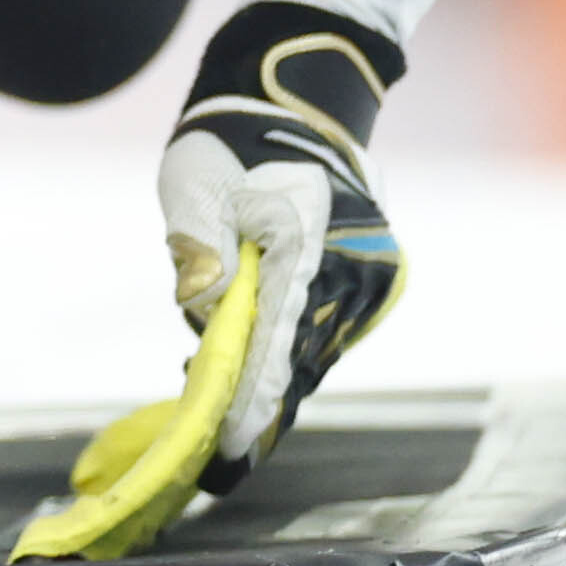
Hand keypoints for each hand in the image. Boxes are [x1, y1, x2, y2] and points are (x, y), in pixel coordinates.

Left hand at [157, 0, 410, 490]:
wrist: (296, 101)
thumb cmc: (229, 140)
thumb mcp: (192, 183)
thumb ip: (196, 250)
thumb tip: (204, 319)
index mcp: (307, 238)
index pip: (275, 343)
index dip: (249, 407)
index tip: (226, 457)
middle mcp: (353, 265)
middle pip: (300, 361)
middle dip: (256, 410)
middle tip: (215, 463)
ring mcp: (371, 275)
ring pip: (314, 353)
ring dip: (273, 384)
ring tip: (223, 421)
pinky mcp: (374, 280)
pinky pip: (326, 335)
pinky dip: (292, 357)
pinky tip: (254, 373)